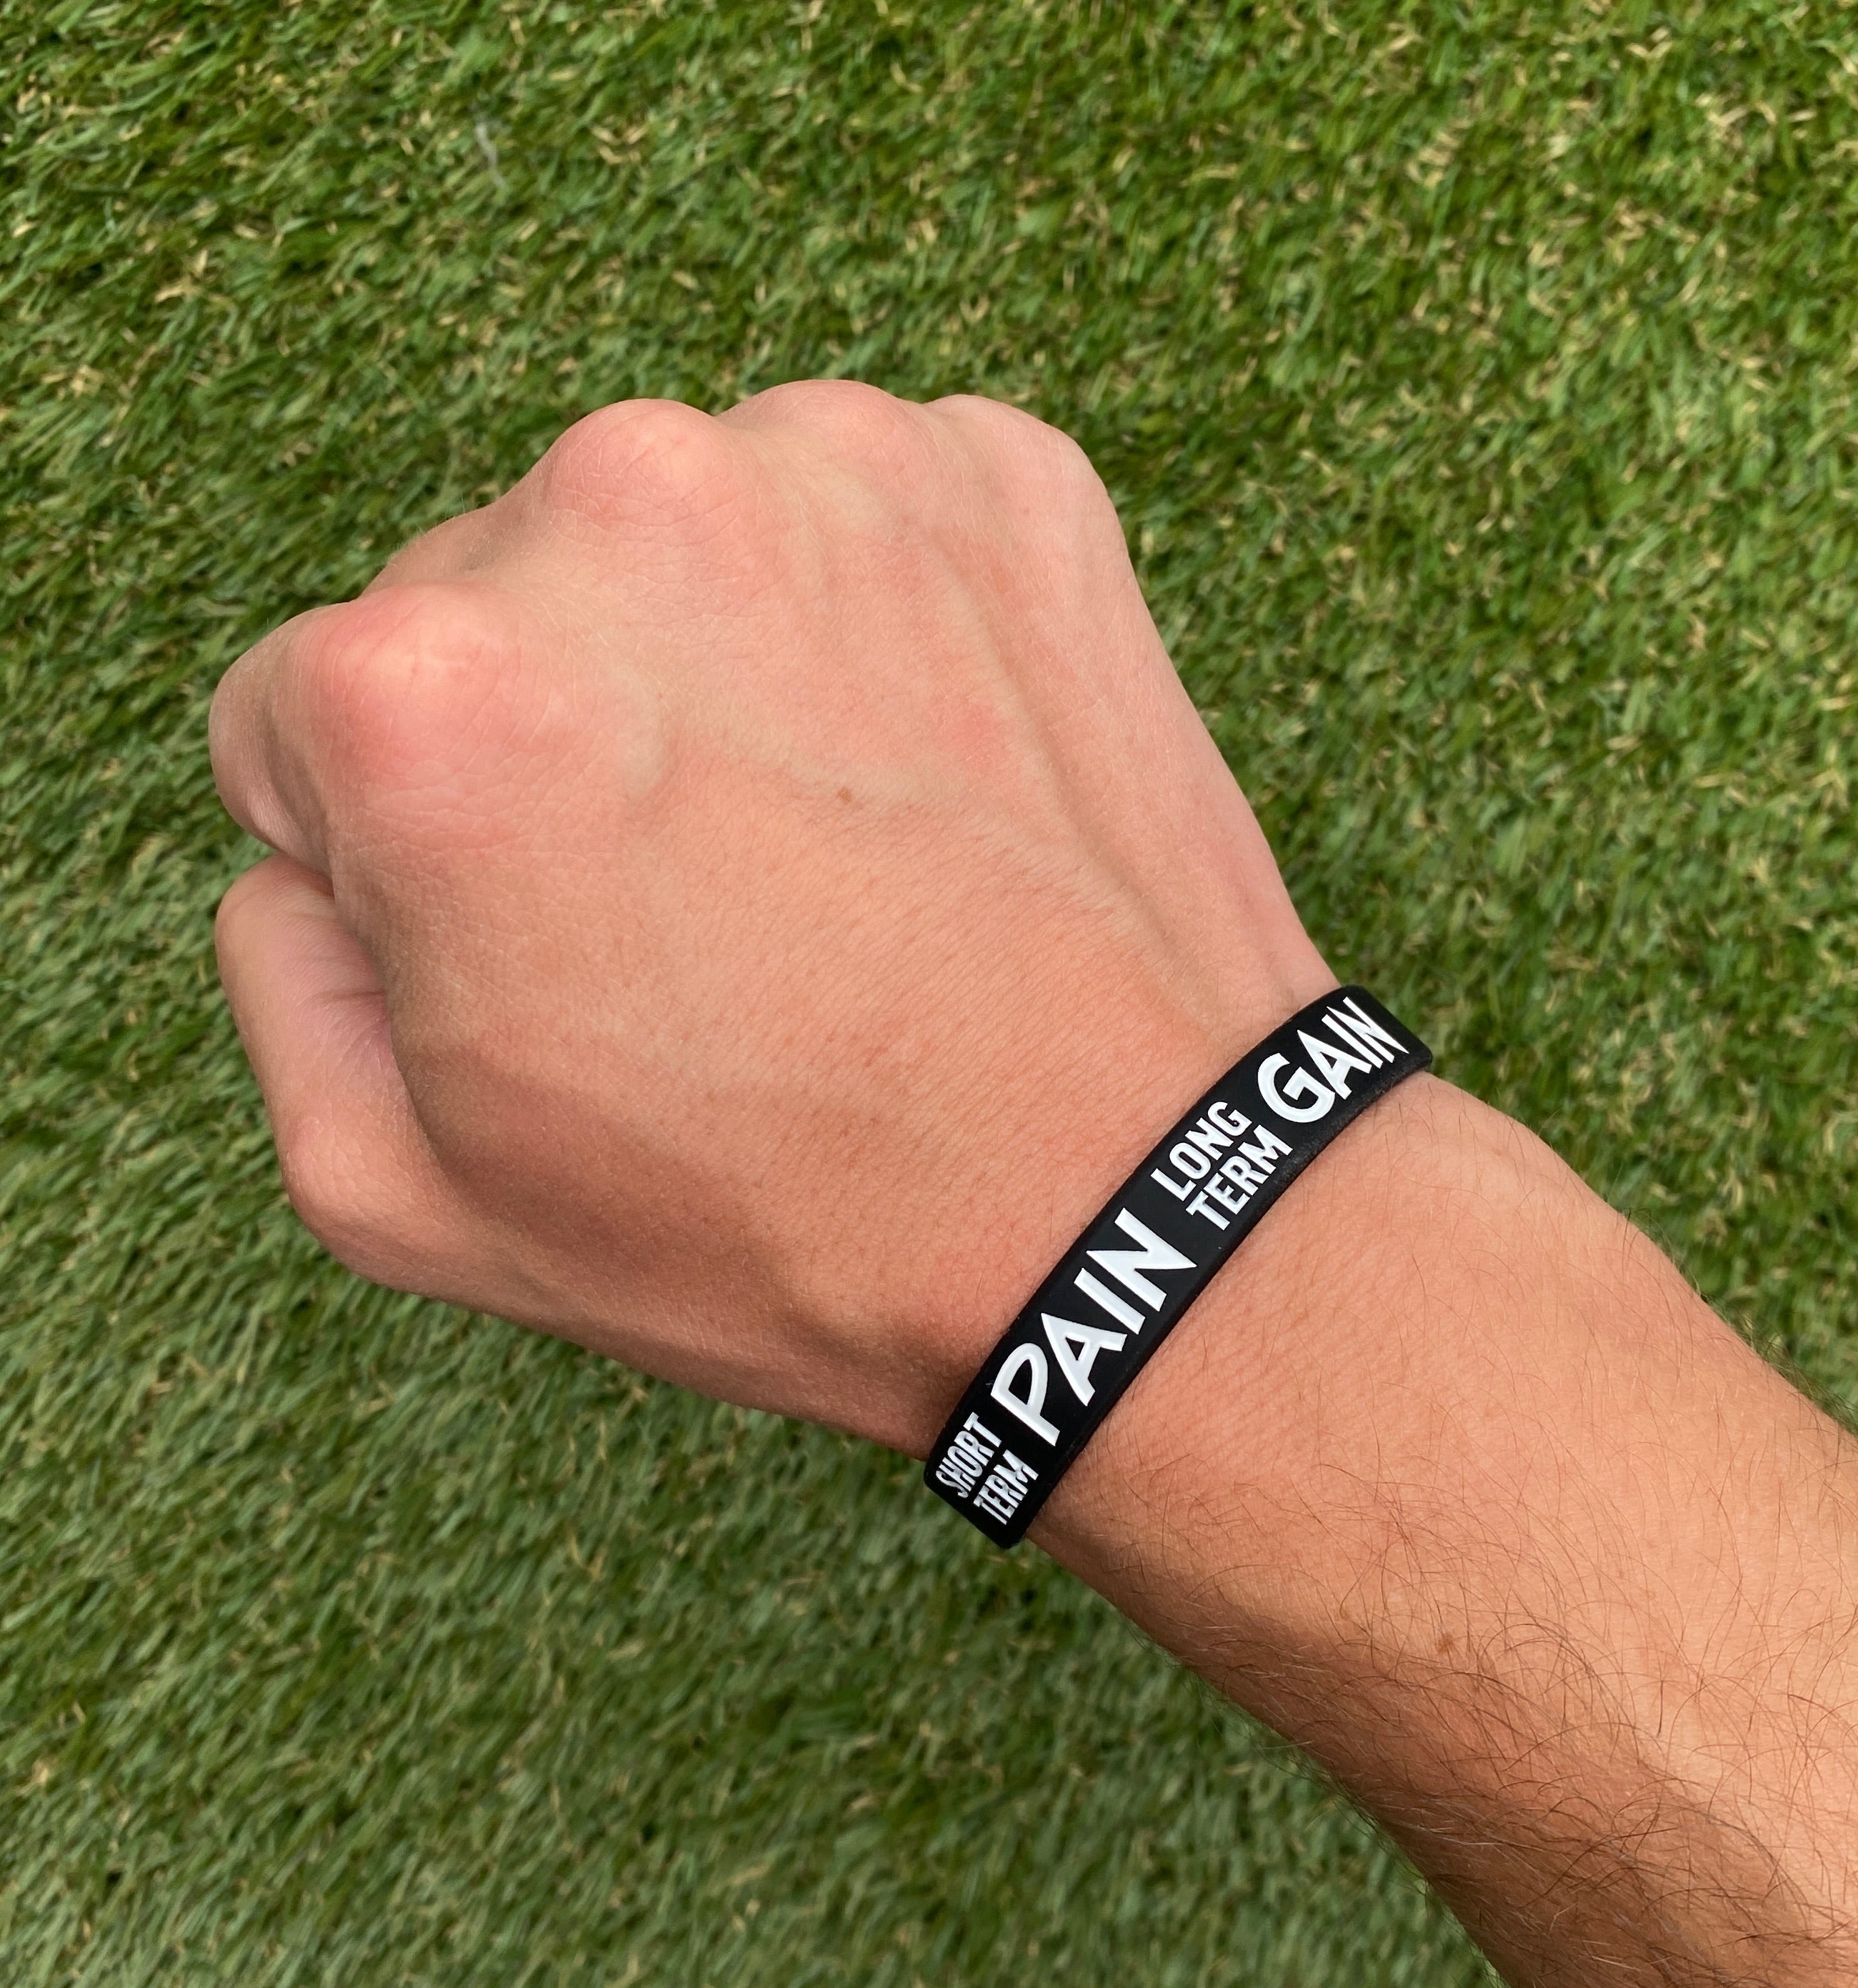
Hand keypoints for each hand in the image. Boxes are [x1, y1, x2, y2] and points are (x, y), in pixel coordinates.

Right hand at [210, 389, 1331, 1447]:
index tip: (561, 946)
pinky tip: (933, 780)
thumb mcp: (415, 1194)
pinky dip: (879, 624)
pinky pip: (857, 520)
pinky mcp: (1006, 476)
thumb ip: (284, 978)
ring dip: (723, 664)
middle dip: (564, 737)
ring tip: (837, 853)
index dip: (415, 859)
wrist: (1141, 1207)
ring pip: (678, 546)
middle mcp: (618, 511)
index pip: (308, 713)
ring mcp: (835, 469)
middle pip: (492, 598)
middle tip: (715, 913)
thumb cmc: (788, 1214)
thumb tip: (311, 852)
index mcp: (429, 691)